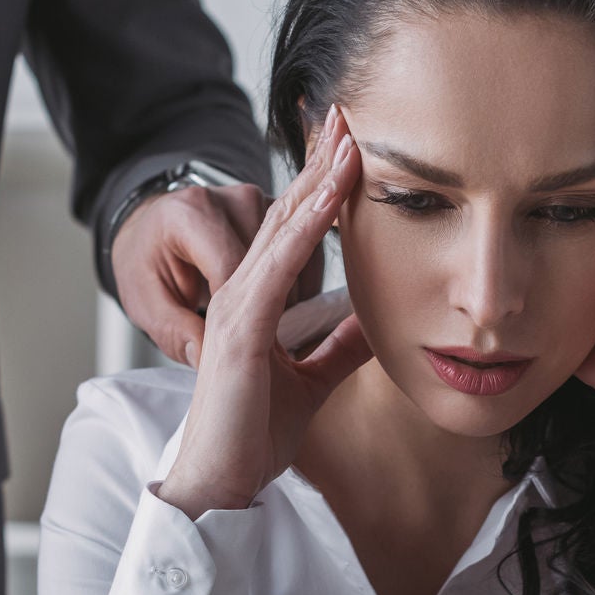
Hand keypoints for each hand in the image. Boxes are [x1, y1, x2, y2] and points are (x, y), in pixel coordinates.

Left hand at [111, 179, 327, 367]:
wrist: (152, 230)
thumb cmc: (146, 265)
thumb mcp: (145, 303)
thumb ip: (173, 331)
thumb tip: (204, 358)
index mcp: (190, 216)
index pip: (234, 269)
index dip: (244, 316)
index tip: (247, 352)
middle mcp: (230, 200)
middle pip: (271, 264)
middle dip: (269, 311)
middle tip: (257, 348)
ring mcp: (258, 201)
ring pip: (295, 261)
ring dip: (286, 300)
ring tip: (260, 326)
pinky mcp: (278, 212)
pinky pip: (306, 254)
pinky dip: (296, 286)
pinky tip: (274, 306)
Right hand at [156, 105, 371, 518]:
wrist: (220, 480)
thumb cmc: (252, 433)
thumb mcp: (311, 380)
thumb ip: (338, 347)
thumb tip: (374, 320)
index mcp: (256, 302)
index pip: (293, 230)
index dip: (321, 186)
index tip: (352, 146)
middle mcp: (241, 293)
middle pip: (285, 212)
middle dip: (318, 162)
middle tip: (346, 113)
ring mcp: (237, 307)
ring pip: (282, 228)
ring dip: (317, 181)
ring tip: (347, 137)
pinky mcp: (241, 330)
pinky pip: (278, 267)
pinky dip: (307, 229)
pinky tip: (331, 198)